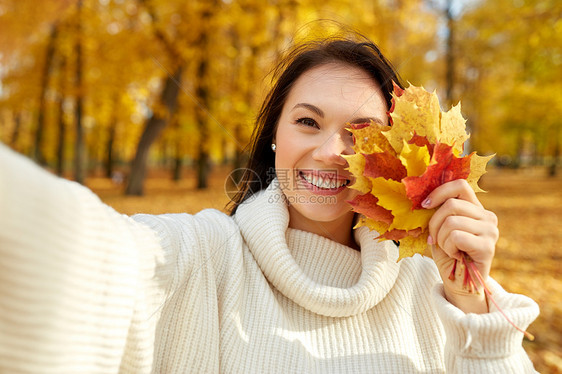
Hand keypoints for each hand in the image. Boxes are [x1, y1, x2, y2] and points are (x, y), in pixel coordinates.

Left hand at [422, 179, 498, 313]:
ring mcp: (490, 231)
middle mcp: (487, 216)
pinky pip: (456, 237)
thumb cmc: (448, 253)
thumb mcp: (440, 228)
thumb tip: (423, 198)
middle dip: (434, 223)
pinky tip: (455, 255)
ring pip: (451, 221)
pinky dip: (448, 247)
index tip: (425, 205)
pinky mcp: (488, 246)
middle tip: (435, 238)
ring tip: (447, 248)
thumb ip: (438, 211)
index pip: (460, 185)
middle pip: (451, 205)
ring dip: (441, 238)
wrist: (459, 282)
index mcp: (476, 208)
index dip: (439, 192)